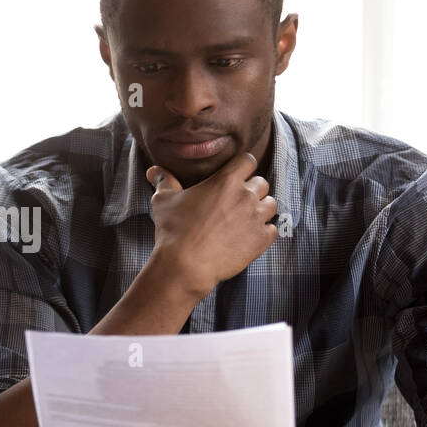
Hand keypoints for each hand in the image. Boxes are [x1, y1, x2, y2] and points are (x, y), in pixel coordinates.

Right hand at [145, 149, 278, 300]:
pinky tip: (251, 236)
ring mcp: (256, 218)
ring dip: (262, 209)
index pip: (248, 161)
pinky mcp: (261, 240)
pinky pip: (273, 230)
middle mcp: (246, 195)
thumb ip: (164, 181)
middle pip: (262, 182)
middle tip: (238, 201)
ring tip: (247, 218)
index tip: (237, 174)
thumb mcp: (164, 201)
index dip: (243, 167)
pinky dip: (264, 232)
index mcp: (226, 180)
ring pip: (272, 205)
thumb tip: (153, 170)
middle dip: (252, 189)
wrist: (185, 265)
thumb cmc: (174, 230)